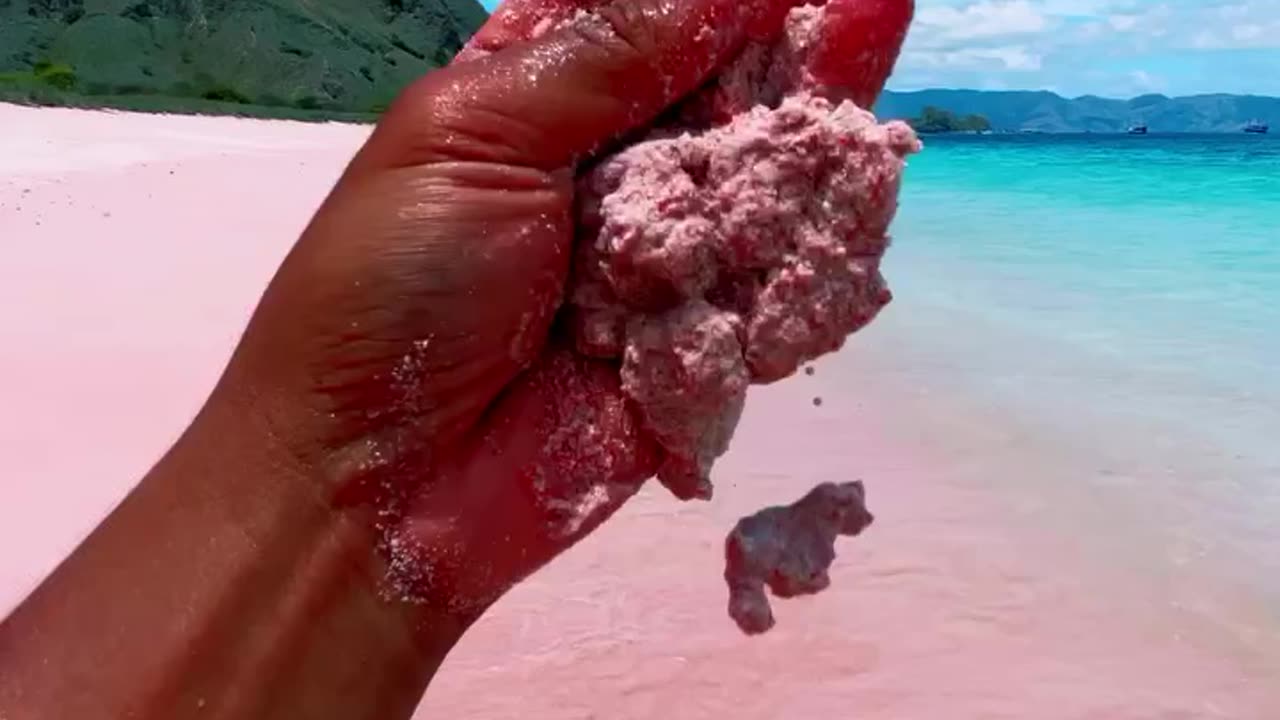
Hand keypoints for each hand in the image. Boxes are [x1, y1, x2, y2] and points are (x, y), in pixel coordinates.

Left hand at [222, 0, 913, 624]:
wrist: (375, 485)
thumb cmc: (396, 287)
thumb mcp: (474, 137)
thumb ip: (604, 59)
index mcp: (535, 103)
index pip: (646, 23)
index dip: (718, 0)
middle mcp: (607, 174)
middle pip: (719, 93)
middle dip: (793, 47)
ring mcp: (661, 261)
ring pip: (759, 181)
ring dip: (820, 123)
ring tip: (889, 31)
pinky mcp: (699, 344)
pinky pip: (774, 285)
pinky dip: (822, 236)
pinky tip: (875, 166)